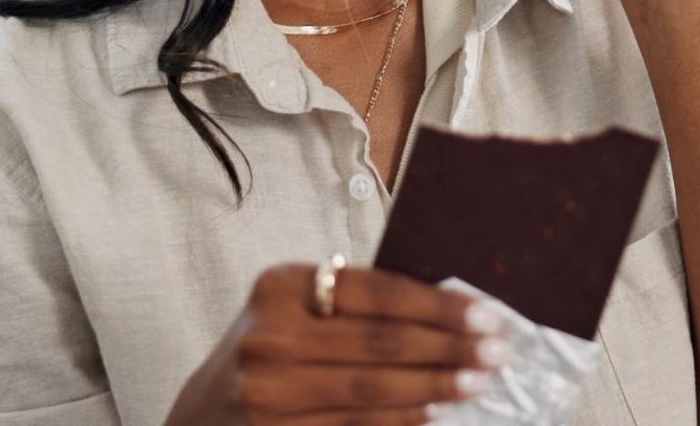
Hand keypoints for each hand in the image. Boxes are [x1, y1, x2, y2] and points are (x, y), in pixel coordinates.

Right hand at [165, 262, 509, 425]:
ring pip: (372, 393)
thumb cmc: (267, 346)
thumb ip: (350, 301)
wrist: (201, 415)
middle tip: (497, 350)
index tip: (484, 314)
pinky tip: (434, 414)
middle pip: (380, 344)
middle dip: (448, 347)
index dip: (436, 305)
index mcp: (281, 286)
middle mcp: (271, 337)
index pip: (376, 292)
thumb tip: (443, 305)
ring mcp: (269, 394)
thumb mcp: (294, 306)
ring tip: (478, 382)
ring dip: (435, 388)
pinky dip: (402, 422)